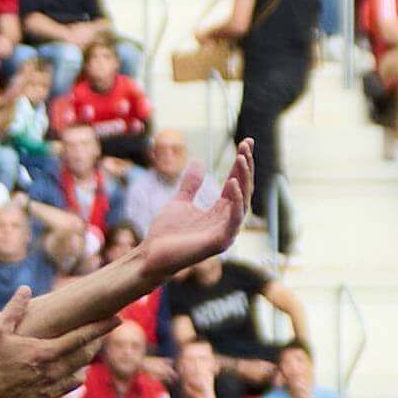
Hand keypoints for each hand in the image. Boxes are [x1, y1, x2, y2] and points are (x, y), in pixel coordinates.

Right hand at [0, 290, 110, 397]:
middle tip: (99, 334)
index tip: (118, 318)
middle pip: (85, 356)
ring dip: (83, 362)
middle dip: (95, 343)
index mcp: (45, 352)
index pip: (82, 337)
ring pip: (79, 374)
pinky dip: (70, 379)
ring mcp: (49, 389)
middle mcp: (53, 372)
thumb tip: (25, 289)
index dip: (102, 327)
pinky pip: (65, 388)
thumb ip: (13, 309)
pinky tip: (67, 374)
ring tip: (84, 353)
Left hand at [138, 140, 250, 277]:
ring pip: (242, 201)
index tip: (245, 142)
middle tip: (246, 145)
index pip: (236, 183)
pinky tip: (231, 182)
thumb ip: (190, 184)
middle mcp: (227, 220)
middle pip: (243, 189)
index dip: (241, 163)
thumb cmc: (165, 233)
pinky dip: (235, 200)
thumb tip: (198, 162)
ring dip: (243, 179)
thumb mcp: (180, 201)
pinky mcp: (221, 241)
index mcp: (219, 211)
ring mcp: (226, 231)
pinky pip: (234, 218)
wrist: (151, 255)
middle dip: (246, 166)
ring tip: (241, 159)